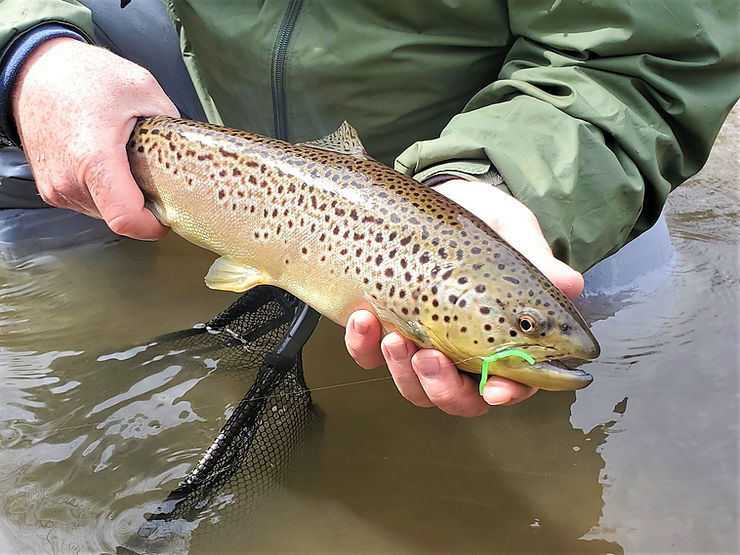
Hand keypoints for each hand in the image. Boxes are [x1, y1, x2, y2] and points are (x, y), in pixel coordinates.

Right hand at [11, 38, 178, 238]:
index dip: (152, 226)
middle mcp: (69, 180)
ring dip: (122, 196)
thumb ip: (171, 124)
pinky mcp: (50, 189)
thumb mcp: (143, 88)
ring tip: (123, 162)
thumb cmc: (82, 75)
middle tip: (151, 176)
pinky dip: (103, 190)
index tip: (167, 218)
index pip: (126, 219)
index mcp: (94, 159)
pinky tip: (107, 163)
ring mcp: (56, 188)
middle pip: (119, 216)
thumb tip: (188, 150)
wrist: (35, 70)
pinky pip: (88, 202)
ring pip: (104, 212)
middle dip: (141, 203)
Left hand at [345, 179, 583, 415]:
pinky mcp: (383, 327)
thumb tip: (571, 284)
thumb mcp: (512, 229)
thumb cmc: (483, 216)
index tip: (495, 389)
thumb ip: (535, 257)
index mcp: (503, 336)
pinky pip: (368, 355)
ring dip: (402, 371)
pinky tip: (363, 319)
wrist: (439, 193)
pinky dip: (363, 347)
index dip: (506, 393)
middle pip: (457, 398)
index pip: (511, 381)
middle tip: (431, 358)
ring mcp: (420, 342)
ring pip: (412, 386)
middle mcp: (461, 349)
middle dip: (443, 389)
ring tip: (395, 337)